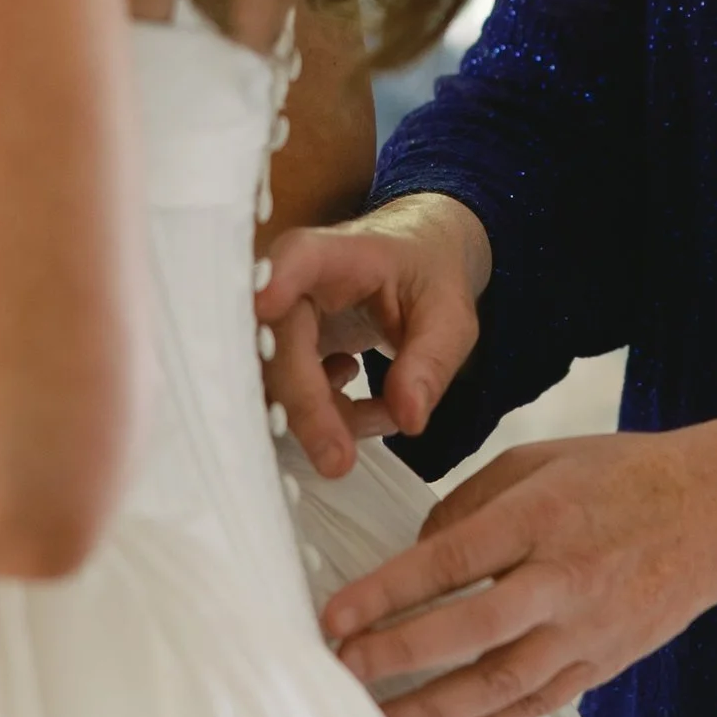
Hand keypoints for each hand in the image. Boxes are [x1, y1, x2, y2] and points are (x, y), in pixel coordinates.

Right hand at [257, 195, 489, 477]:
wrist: (414, 261)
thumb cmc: (427, 274)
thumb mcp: (449, 315)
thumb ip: (432, 362)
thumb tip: (410, 419)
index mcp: (338, 255)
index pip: (300, 258)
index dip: (278, 279)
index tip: (266, 302)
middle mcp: (293, 282)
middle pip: (276, 342)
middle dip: (305, 406)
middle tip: (338, 462)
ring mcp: (279, 320)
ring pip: (273, 380)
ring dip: (324, 417)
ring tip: (384, 414)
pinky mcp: (279, 352)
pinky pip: (284, 397)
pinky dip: (328, 419)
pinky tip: (370, 407)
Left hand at [319, 413, 716, 716]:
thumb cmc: (624, 475)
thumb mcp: (541, 460)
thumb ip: (471, 505)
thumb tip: (417, 555)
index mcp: (542, 517)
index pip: (450, 561)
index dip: (387, 593)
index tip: (333, 617)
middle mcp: (564, 579)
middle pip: (468, 629)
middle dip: (397, 655)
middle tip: (339, 672)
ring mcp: (587, 630)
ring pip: (500, 683)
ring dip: (432, 707)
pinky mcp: (603, 663)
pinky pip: (537, 705)